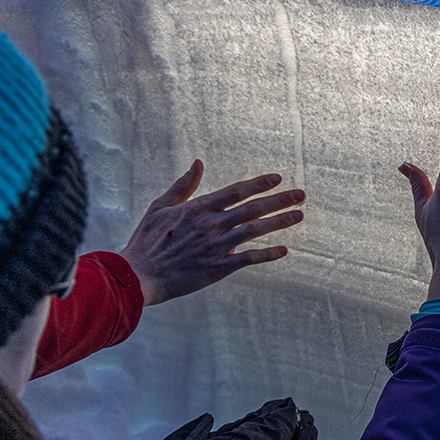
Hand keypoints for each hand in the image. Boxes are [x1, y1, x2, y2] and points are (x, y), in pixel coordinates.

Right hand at [119, 160, 304, 305]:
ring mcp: (216, 246)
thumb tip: (198, 163)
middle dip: (279, 200)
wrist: (138, 276)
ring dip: (280, 222)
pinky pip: (249, 259)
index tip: (278, 178)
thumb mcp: (160, 207)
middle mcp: (210, 224)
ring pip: (255, 230)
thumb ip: (183, 186)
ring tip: (299, 215)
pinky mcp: (218, 268)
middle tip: (301, 194)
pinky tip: (284, 250)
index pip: (235, 191)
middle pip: (253, 208)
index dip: (258, 184)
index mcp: (197, 208)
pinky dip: (267, 254)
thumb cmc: (147, 241)